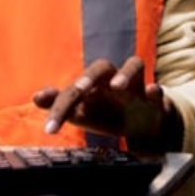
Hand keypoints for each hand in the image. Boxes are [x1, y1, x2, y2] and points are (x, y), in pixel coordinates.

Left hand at [33, 57, 184, 152]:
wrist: (145, 125)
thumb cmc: (109, 114)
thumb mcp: (84, 114)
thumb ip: (60, 105)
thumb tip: (35, 97)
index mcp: (93, 86)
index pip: (73, 89)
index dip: (59, 107)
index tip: (49, 130)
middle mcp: (113, 80)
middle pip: (102, 66)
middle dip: (90, 76)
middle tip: (80, 89)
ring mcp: (136, 86)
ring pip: (134, 65)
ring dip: (125, 74)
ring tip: (117, 86)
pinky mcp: (156, 98)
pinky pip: (158, 89)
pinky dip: (156, 90)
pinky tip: (152, 93)